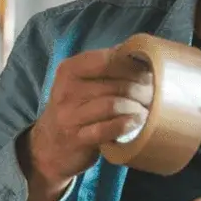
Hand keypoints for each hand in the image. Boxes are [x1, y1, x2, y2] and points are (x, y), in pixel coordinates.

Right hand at [24, 47, 152, 187]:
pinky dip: (125, 125)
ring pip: (113, 104)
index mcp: (69, 70)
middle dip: (140, 88)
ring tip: (146, 110)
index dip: (132, 65)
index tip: (147, 72)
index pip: (108, 59)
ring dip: (136, 107)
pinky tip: (136, 123)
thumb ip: (103, 68)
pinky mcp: (77, 138)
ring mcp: (70, 115)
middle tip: (152, 94)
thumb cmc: (73, 110)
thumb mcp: (79, 83)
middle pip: (115, 84)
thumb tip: (138, 52)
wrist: (47, 147)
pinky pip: (107, 129)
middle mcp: (67, 90)